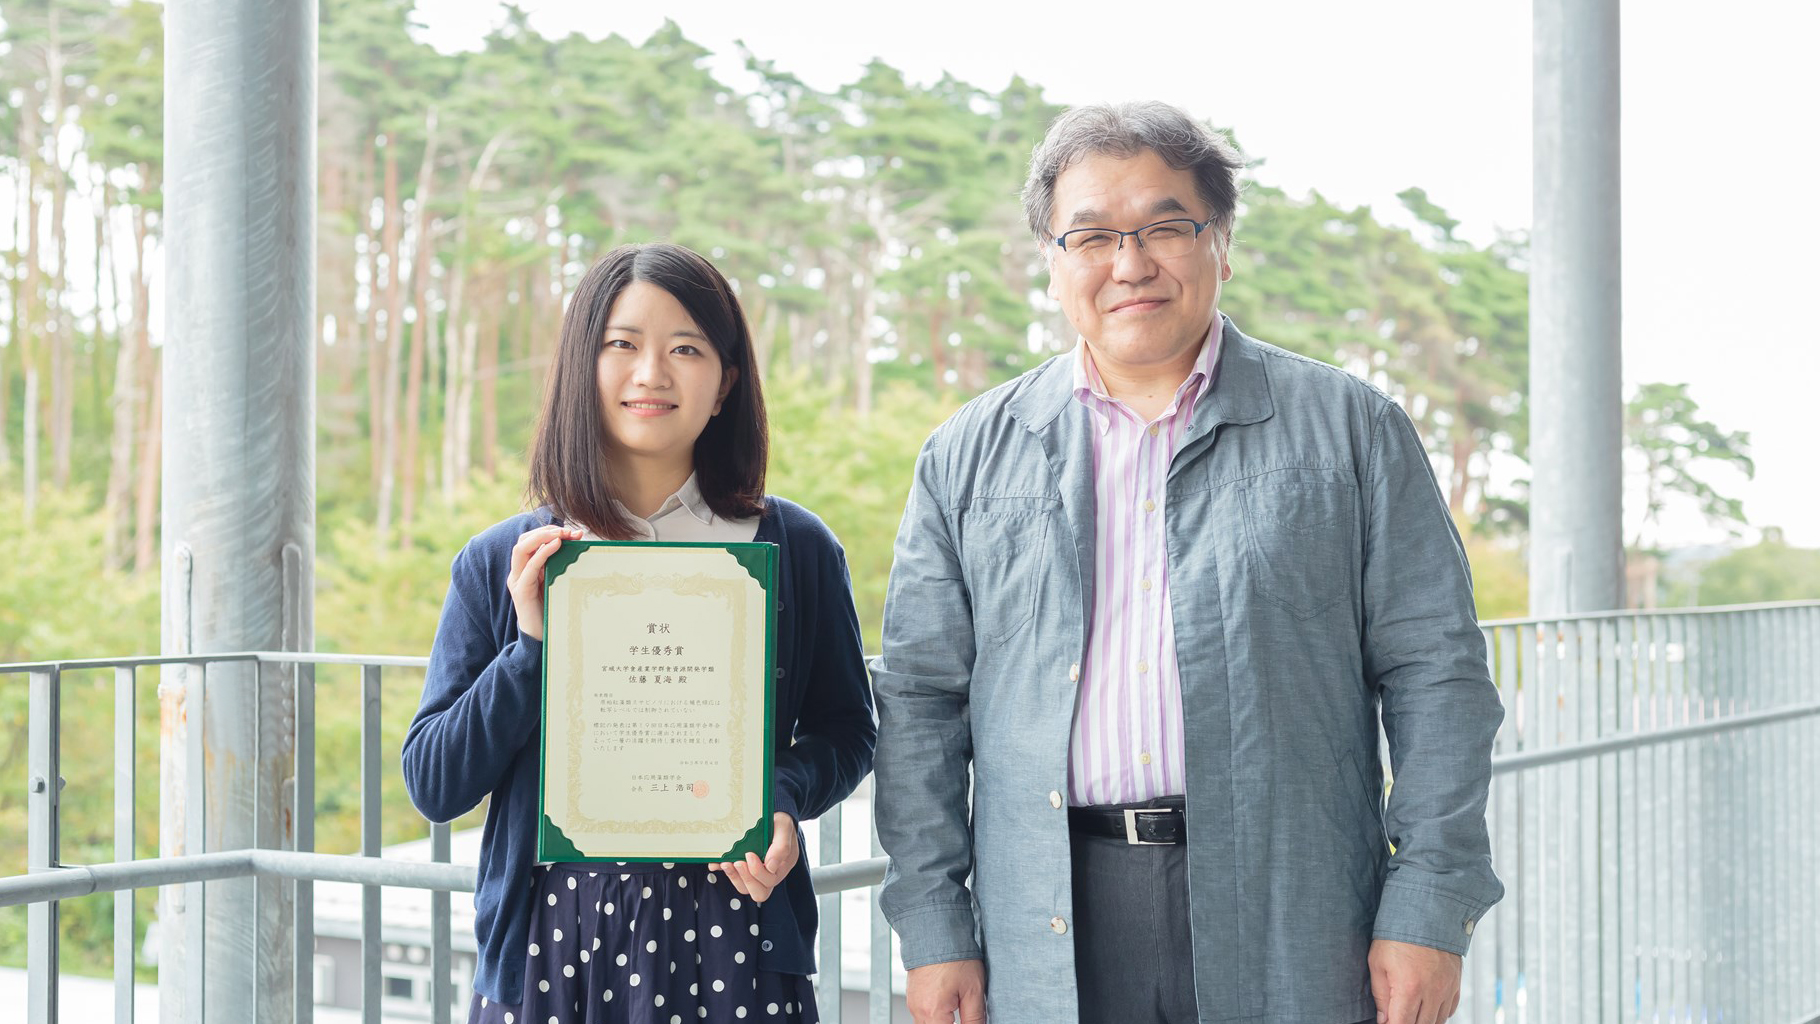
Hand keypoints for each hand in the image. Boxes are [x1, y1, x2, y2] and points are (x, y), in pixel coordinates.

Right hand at [508, 525, 581, 640]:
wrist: (543, 638)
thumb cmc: (553, 609)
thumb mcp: (557, 583)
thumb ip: (560, 566)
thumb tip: (576, 544)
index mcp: (525, 569)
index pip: (531, 541)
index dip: (549, 532)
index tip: (572, 531)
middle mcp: (518, 572)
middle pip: (524, 540)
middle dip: (546, 531)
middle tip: (568, 531)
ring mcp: (517, 581)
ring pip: (521, 548)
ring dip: (543, 537)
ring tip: (562, 534)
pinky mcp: (521, 591)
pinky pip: (530, 566)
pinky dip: (543, 552)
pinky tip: (557, 545)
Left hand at [706, 811, 797, 902]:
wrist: (773, 817)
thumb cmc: (780, 824)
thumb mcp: (784, 828)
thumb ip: (782, 846)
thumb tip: (770, 866)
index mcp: (781, 867)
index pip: (770, 880)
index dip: (758, 871)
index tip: (749, 854)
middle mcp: (769, 874)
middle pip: (759, 892)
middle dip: (746, 879)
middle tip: (738, 863)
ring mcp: (755, 873)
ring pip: (744, 888)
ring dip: (734, 877)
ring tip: (725, 863)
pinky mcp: (742, 868)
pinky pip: (732, 875)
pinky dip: (722, 870)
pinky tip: (715, 862)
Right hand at [906, 958, 985, 1023]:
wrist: (936, 931)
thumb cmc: (955, 956)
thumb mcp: (973, 990)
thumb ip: (975, 1018)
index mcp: (933, 1012)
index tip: (970, 1021)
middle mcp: (918, 1011)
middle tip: (963, 1015)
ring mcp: (913, 1004)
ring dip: (941, 1023)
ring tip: (957, 1009)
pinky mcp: (913, 997)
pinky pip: (923, 1016)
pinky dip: (935, 1016)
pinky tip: (948, 1006)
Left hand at [1369, 938, 1461, 1023]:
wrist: (1426, 911)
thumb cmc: (1397, 935)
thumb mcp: (1378, 963)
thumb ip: (1380, 996)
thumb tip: (1384, 1019)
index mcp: (1409, 988)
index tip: (1386, 1023)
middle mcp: (1432, 992)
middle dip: (1406, 1023)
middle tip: (1396, 1015)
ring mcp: (1447, 988)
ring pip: (1437, 1021)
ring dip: (1423, 1021)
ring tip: (1410, 1012)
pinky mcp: (1455, 983)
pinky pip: (1449, 1010)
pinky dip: (1438, 1013)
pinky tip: (1426, 1008)